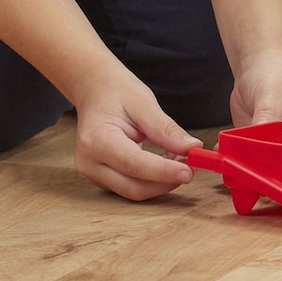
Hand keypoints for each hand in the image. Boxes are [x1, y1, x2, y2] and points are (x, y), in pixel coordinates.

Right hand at [72, 59, 200, 200]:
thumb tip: (191, 148)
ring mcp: (93, 173)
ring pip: (133, 191)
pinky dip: (152, 179)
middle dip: (166, 181)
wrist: (94, 89)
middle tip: (192, 166)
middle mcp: (89, 162)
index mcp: (97, 140)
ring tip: (180, 159)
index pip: (133, 164)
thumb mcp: (143, 102)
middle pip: (134, 187)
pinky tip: (165, 162)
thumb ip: (166, 129)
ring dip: (161, 182)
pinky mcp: (101, 177)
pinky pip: (130, 185)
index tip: (189, 171)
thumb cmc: (116, 91)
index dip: (163, 172)